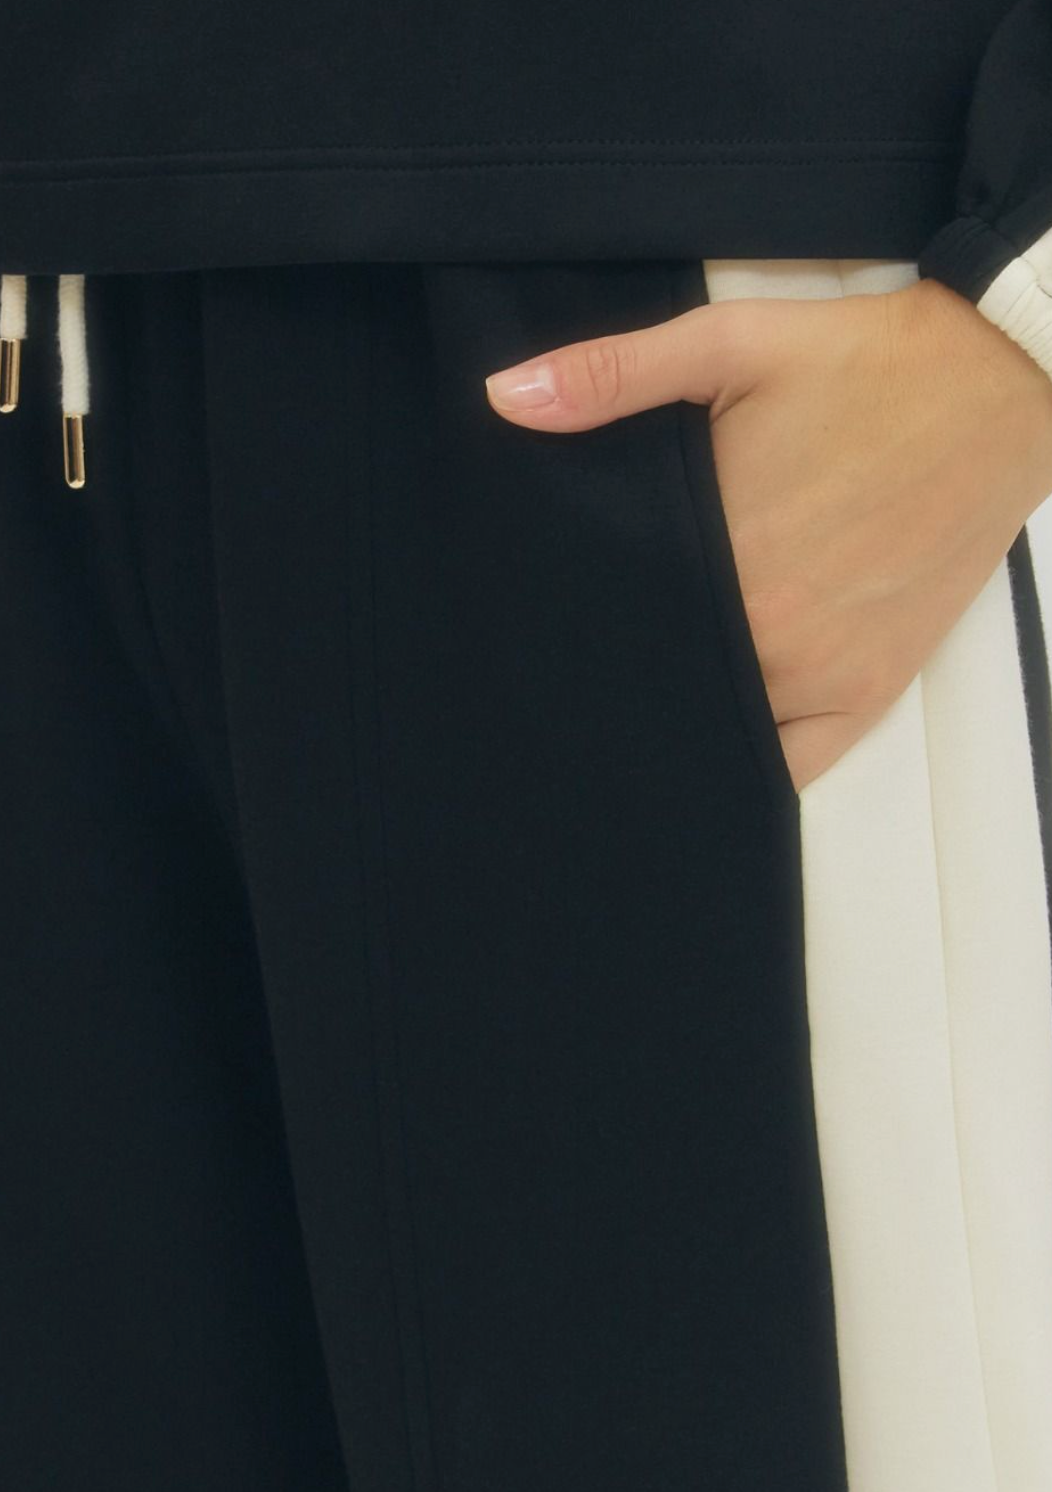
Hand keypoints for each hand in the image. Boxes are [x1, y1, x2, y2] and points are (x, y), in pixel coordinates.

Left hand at [484, 277, 1051, 792]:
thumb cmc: (868, 368)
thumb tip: (504, 397)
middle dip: (617, 677)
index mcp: (724, 559)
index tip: (542, 632)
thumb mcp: (731, 345)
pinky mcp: (871, 689)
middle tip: (578, 669)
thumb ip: (612, 375)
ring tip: (637, 694)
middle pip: (659, 685)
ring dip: (676, 717)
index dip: (571, 635)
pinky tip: (713, 738)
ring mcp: (824, 674)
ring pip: (717, 732)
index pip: (613, 629)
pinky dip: (752, 760)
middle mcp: (771, 636)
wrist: (998, 387)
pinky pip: (793, 765)